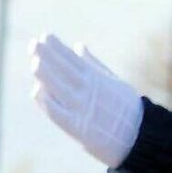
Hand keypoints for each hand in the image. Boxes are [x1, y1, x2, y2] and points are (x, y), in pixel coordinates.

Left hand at [28, 33, 142, 167]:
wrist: (137, 136)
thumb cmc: (125, 108)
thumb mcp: (113, 81)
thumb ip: (92, 64)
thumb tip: (78, 46)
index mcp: (96, 79)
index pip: (72, 59)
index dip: (58, 48)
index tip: (45, 36)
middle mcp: (87, 91)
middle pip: (63, 70)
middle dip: (47, 55)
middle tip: (33, 43)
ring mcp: (81, 108)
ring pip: (59, 88)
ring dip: (45, 74)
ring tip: (34, 61)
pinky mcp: (77, 127)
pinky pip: (57, 113)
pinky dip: (47, 102)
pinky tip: (37, 91)